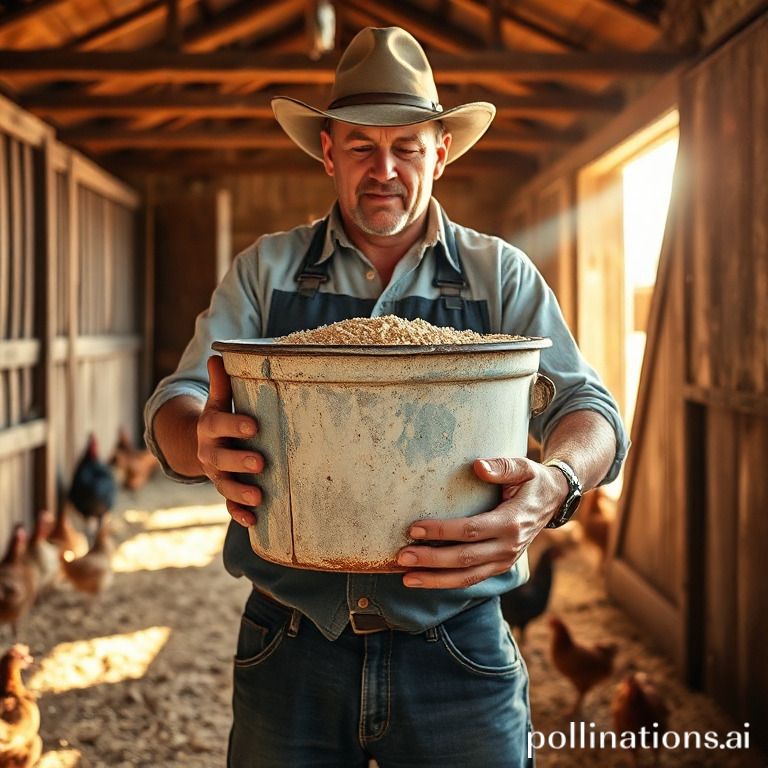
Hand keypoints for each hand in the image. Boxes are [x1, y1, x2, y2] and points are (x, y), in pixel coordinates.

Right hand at [197, 355, 263, 526]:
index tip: (254, 425)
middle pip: (221, 458)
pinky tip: (253, 520)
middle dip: (239, 460)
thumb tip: (218, 355)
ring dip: (240, 491)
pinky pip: (228, 504)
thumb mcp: (218, 401)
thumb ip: (221, 383)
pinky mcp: (224, 490)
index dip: (235, 424)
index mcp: (210, 426)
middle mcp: (210, 451)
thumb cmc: (220, 419)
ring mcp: (216, 473)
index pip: (220, 424)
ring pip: (224, 484)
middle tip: (260, 462)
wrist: (200, 445)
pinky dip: (238, 513)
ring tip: (258, 495)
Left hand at [395, 457, 567, 588]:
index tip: (414, 529)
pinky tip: (423, 580)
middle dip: (431, 560)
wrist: (554, 500)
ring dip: (434, 579)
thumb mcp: (524, 467)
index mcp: (511, 522)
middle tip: (401, 557)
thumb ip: (502, 467)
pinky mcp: (498, 566)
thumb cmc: (532, 481)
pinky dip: (446, 582)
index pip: (471, 530)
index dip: (442, 531)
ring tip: (406, 577)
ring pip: (466, 577)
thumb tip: (477, 466)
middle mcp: (508, 547)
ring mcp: (504, 561)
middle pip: (464, 559)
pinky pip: (470, 580)